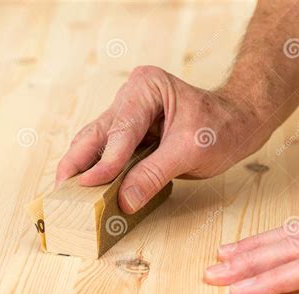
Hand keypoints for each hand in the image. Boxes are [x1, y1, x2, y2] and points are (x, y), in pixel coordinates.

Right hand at [55, 65, 270, 213]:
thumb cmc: (221, 127)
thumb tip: (124, 201)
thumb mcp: (190, 150)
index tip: (88, 186)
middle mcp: (131, 97)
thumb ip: (155, 174)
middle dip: (77, 162)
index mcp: (146, 88)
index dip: (104, 161)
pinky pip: (109, 153)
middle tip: (59, 191)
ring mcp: (129, 115)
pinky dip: (97, 171)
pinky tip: (87, 189)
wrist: (238, 123)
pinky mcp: (132, 135)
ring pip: (97, 144)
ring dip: (82, 168)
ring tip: (66, 194)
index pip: (120, 129)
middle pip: (97, 133)